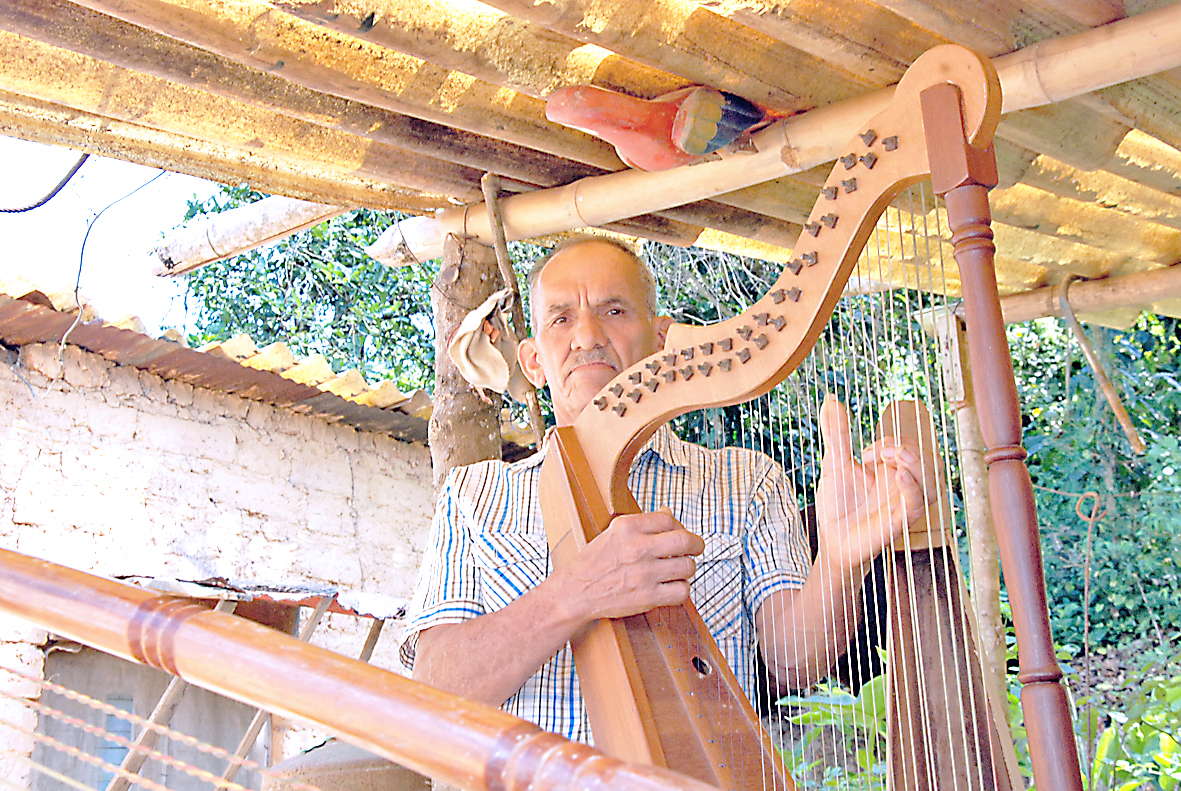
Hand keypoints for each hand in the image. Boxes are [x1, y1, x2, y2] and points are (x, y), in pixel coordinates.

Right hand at [554, 506, 704, 622]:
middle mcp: (637, 548)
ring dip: (687, 568)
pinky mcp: (648, 597)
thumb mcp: (614, 532)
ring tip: (678, 569)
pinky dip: (682, 588)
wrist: (577, 592)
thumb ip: (642, 523)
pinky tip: (672, 586)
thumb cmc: (595, 562)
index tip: (679, 533)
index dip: (679, 526)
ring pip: (687, 566)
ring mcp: (644, 574)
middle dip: (696, 544)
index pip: (668, 519)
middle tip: (696, 548)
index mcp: (627, 527)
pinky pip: (681, 591)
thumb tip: (667, 513)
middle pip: (685, 540)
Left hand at [815, 397, 937, 573]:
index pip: (908, 445)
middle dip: (906, 447)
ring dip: (917, 464)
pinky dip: (913, 488)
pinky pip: (918, 504)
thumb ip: (837, 433)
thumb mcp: (835, 462)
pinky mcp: (899, 522)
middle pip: (928, 460)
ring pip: (932, 481)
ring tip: (896, 456)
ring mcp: (903, 503)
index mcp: (891, 470)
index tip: (865, 453)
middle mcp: (903, 486)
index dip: (890, 441)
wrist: (830, 539)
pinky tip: (899, 476)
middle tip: (879, 452)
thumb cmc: (837, 504)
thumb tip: (830, 400)